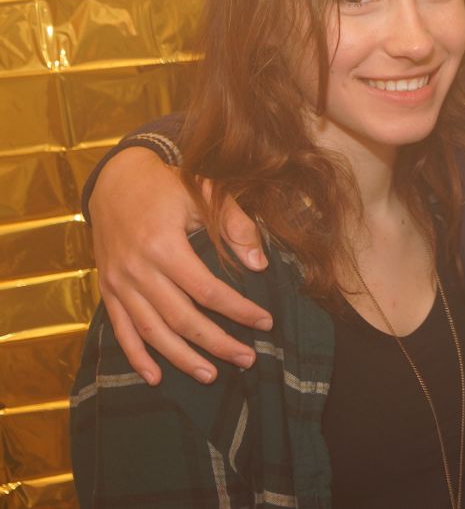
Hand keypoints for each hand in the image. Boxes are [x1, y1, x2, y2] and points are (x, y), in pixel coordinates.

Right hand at [89, 147, 272, 384]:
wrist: (115, 179)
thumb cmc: (168, 185)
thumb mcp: (206, 193)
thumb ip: (236, 226)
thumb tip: (260, 264)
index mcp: (164, 246)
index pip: (208, 291)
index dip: (239, 310)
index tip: (266, 323)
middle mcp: (137, 270)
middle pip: (181, 318)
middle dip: (217, 343)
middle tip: (247, 359)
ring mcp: (119, 282)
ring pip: (152, 331)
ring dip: (181, 358)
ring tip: (211, 375)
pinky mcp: (107, 288)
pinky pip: (120, 329)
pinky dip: (136, 356)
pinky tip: (155, 377)